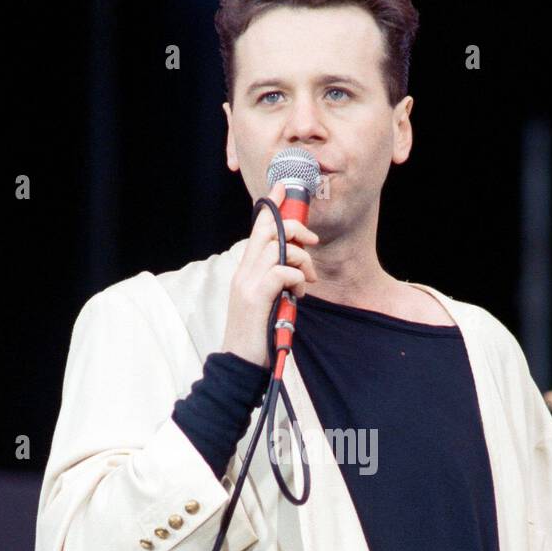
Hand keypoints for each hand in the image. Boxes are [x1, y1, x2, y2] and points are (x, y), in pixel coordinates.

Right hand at [221, 181, 319, 367]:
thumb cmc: (258, 334)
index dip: (272, 205)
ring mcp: (248, 284)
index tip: (285, 186)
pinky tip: (299, 294)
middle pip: (267, 229)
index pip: (257, 227)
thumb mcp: (268, 301)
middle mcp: (244, 272)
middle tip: (311, 243)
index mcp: (246, 270)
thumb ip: (275, 281)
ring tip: (307, 278)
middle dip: (294, 228)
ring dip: (300, 258)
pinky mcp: (256, 298)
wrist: (240, 364)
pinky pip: (281, 272)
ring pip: (277, 247)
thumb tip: (294, 269)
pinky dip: (296, 278)